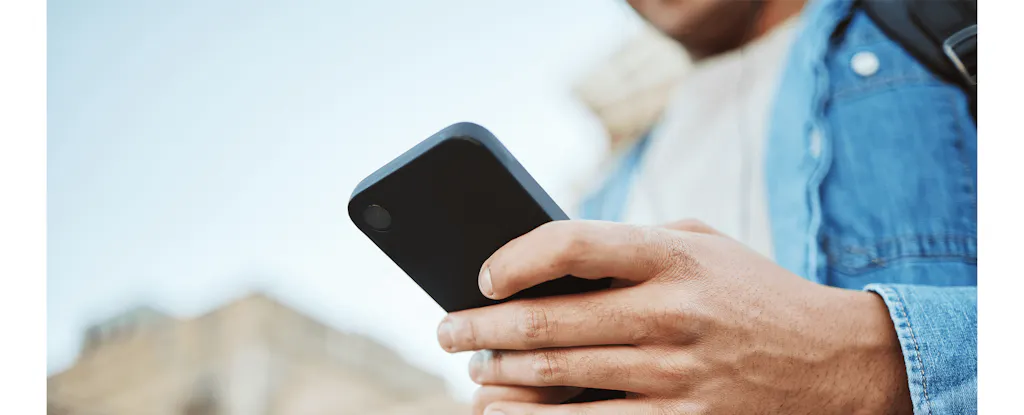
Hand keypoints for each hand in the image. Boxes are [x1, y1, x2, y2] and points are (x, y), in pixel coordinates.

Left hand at [437, 220, 911, 414]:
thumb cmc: (755, 295)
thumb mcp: (706, 247)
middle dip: (482, 329)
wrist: (838, 362)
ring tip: (473, 375)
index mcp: (674, 257)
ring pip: (560, 378)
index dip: (516, 258)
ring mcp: (678, 374)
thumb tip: (550, 256)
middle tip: (447, 332)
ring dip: (501, 378)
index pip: (573, 244)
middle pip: (551, 321)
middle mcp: (673, 313)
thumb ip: (635, 244)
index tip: (483, 275)